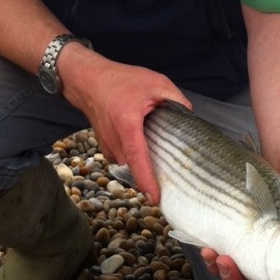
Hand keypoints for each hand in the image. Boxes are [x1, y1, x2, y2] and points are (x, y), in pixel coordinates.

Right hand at [58, 48, 190, 203]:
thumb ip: (176, 100)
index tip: (155, 199)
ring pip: (132, 164)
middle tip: (175, 166)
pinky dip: (137, 154)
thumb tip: (191, 116)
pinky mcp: (107, 149)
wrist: (89, 81)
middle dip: (154, 169)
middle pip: (137, 166)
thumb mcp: (155, 82)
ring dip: (145, 159)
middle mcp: (115, 141)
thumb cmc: (120, 80)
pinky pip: (126, 159)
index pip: (137, 159)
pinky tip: (143, 139)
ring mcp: (108, 147)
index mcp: (127, 125)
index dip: (147, 180)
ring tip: (157, 144)